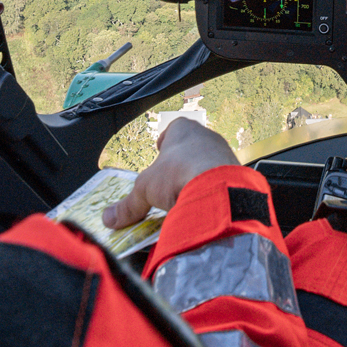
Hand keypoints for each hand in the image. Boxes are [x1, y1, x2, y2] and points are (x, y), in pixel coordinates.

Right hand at [101, 118, 238, 227]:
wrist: (219, 187)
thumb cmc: (179, 173)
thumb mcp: (144, 190)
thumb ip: (128, 204)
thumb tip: (109, 218)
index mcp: (182, 129)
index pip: (172, 130)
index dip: (164, 144)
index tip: (159, 155)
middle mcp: (206, 136)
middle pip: (190, 149)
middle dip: (180, 165)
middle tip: (169, 183)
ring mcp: (224, 152)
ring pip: (207, 163)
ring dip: (197, 177)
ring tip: (186, 196)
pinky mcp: (237, 171)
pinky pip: (221, 178)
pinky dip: (212, 189)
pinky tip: (204, 202)